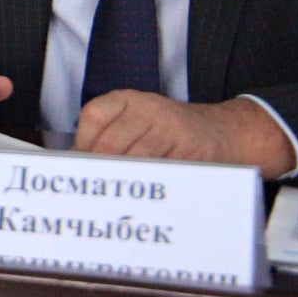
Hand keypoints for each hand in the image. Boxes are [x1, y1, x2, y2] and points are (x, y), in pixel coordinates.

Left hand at [75, 91, 297, 177]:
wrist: (223, 131)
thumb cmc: (169, 131)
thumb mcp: (137, 122)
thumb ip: (108, 136)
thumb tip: (76, 164)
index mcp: (128, 99)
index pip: (94, 116)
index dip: (81, 144)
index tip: (74, 167)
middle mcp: (147, 108)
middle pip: (110, 143)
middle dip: (98, 169)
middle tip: (90, 189)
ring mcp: (170, 127)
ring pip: (135, 160)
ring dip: (121, 182)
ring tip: (111, 197)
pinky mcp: (190, 148)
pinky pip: (162, 172)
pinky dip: (149, 187)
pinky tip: (142, 197)